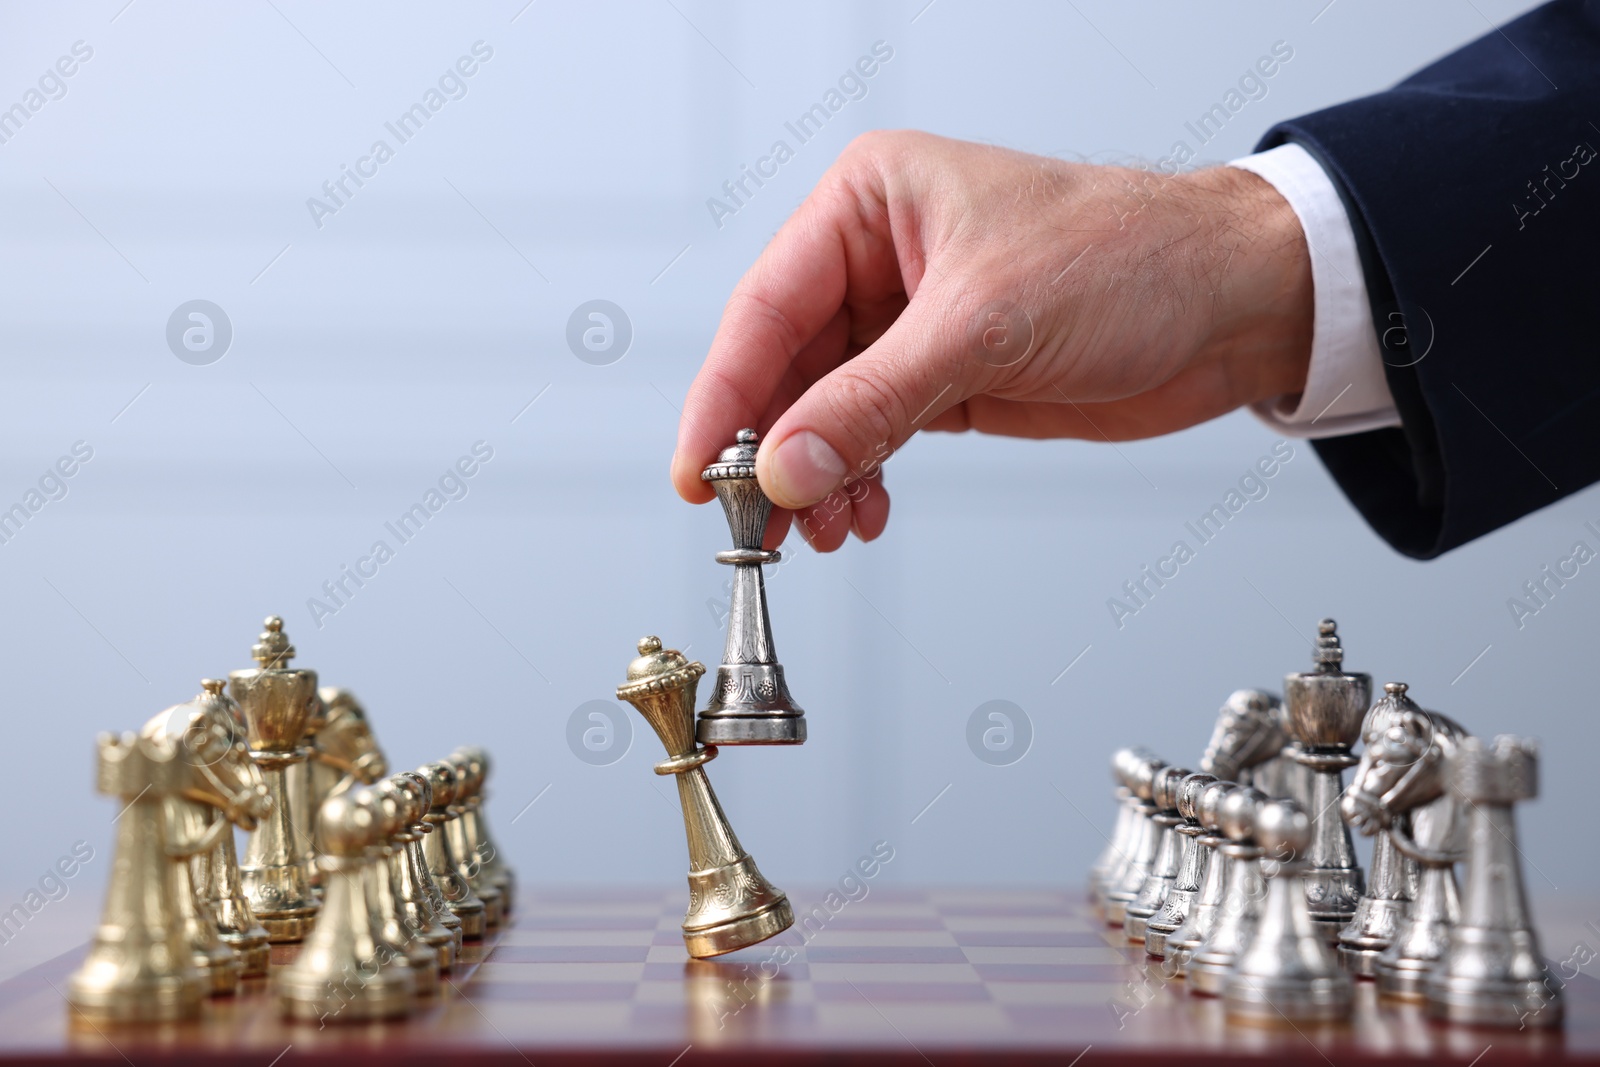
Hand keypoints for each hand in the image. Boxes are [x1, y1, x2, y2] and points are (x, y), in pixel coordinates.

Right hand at [670, 130, 1312, 551]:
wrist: (1233, 304)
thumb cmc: (1130, 257)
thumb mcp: (985, 327)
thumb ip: (874, 403)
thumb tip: (784, 466)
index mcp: (871, 202)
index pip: (768, 306)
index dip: (726, 394)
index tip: (696, 468)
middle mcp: (880, 258)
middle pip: (788, 366)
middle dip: (772, 450)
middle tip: (755, 520)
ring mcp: (912, 324)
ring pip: (826, 411)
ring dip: (816, 477)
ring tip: (817, 531)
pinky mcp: (947, 378)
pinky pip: (874, 435)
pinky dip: (860, 479)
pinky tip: (861, 513)